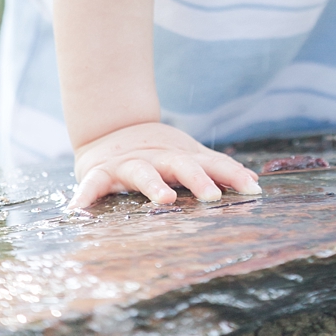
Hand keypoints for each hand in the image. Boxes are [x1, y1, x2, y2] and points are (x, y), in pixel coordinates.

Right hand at [69, 121, 260, 209]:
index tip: (253, 188)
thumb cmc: (159, 151)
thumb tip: (256, 181)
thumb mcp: (187, 154)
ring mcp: (129, 164)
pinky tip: (80, 209)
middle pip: (180, 165)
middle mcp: (157, 158)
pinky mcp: (101, 171)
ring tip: (165, 199)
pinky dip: (86, 194)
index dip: (231, 174)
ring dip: (153, 184)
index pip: (211, 162)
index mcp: (180, 156)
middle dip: (197, 179)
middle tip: (212, 196)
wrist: (111, 127)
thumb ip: (217, 168)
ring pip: (142, 172)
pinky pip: (93, 184)